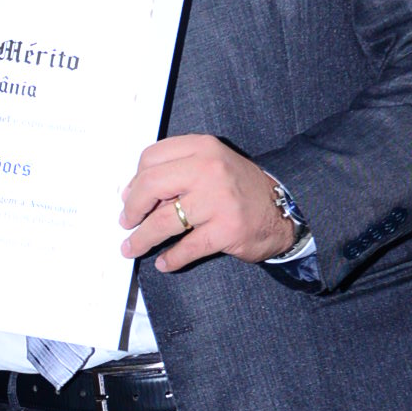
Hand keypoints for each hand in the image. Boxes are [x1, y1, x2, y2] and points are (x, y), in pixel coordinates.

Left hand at [119, 135, 296, 269]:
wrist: (284, 208)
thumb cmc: (241, 188)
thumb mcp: (211, 165)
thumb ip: (177, 172)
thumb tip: (133, 195)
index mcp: (202, 148)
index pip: (151, 158)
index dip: (134, 181)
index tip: (130, 198)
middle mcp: (209, 169)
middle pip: (151, 185)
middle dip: (132, 209)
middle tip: (127, 222)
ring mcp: (218, 200)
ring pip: (164, 221)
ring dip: (142, 239)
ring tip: (132, 247)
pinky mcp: (226, 229)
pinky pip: (187, 247)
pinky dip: (171, 258)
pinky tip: (165, 262)